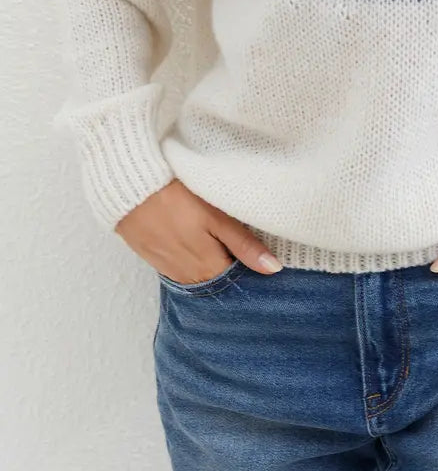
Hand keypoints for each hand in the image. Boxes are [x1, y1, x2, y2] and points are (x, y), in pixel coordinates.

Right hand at [115, 179, 282, 282]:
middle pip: (219, 278)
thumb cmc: (179, 199)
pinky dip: (192, 257)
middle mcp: (188, 278)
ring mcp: (170, 270)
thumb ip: (245, 246)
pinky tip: (196, 239)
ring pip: (200, 273)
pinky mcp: (155, 258)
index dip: (251, 267)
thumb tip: (274, 269)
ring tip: (218, 238)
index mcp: (208, 270)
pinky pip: (181, 266)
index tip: (261, 251)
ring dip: (211, 260)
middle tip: (239, 240)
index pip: (238, 280)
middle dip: (232, 264)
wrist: (130, 190)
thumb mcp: (218, 218)